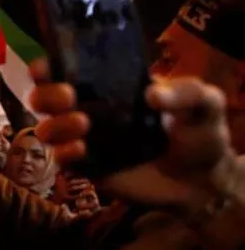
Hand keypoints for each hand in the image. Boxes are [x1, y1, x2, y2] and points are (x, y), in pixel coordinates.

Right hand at [29, 60, 236, 211]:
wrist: (203, 182)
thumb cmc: (201, 134)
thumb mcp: (205, 103)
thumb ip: (186, 92)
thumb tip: (151, 94)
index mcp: (111, 86)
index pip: (69, 70)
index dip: (48, 67)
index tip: (45, 67)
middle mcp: (91, 110)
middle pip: (44, 99)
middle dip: (46, 95)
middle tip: (69, 96)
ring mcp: (87, 141)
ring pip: (46, 129)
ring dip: (55, 125)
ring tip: (83, 126)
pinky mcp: (89, 169)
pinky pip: (61, 161)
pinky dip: (64, 154)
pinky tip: (82, 150)